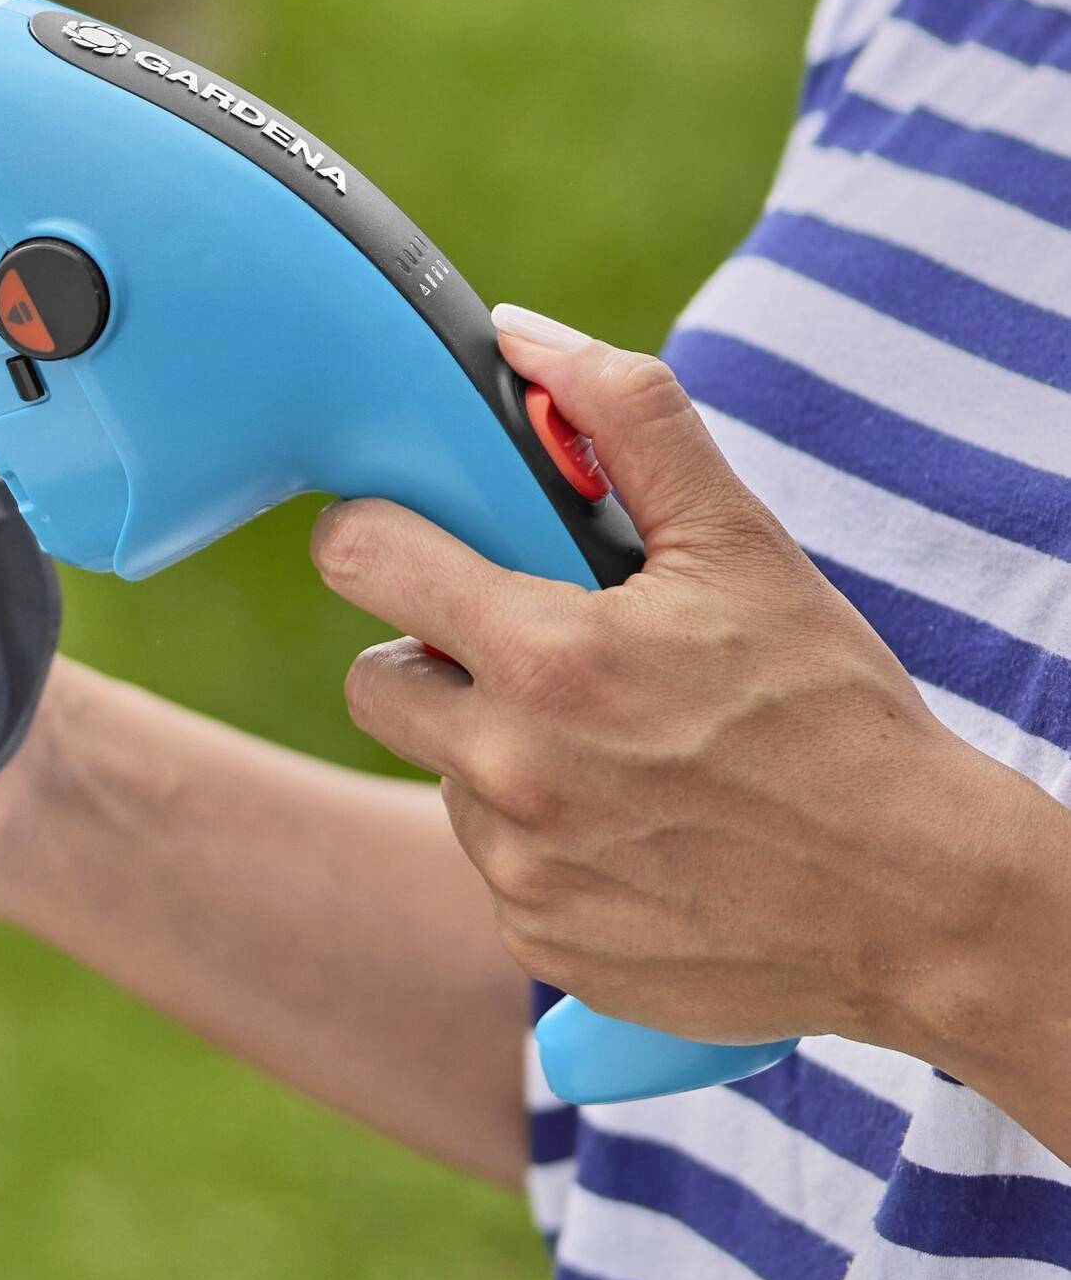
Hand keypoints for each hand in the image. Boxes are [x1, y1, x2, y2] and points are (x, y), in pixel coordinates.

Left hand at [311, 308, 1060, 1069]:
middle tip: (537, 652)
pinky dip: (544, 840)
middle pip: (376, 679)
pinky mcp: (540, 941)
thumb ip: (629, 420)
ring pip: (443, 773)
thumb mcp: (742, 544)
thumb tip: (526, 339)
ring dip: (498, 750)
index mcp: (546, 656)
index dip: (379, 533)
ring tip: (617, 748)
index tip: (416, 538)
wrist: (917, 901)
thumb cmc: (833, 712)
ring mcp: (519, 869)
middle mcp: (511, 771)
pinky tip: (637, 828)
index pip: (361, 558)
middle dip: (437, 653)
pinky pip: (496, 864)